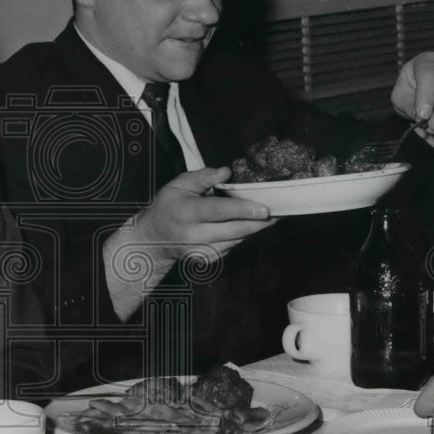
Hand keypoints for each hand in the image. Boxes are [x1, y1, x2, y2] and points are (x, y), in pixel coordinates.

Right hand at [103, 167, 275, 319]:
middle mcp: (195, 235)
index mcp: (187, 213)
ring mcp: (203, 251)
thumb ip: (203, 177)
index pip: (219, 211)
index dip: (243, 210)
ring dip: (253, 228)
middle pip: (235, 230)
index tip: (266, 209)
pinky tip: (242, 225)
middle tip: (279, 212)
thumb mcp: (178, 185)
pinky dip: (241, 235)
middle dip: (260, 222)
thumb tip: (226, 173)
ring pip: (238, 239)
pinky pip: (233, 246)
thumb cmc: (168, 207)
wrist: (154, 239)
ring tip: (263, 215)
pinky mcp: (209, 260)